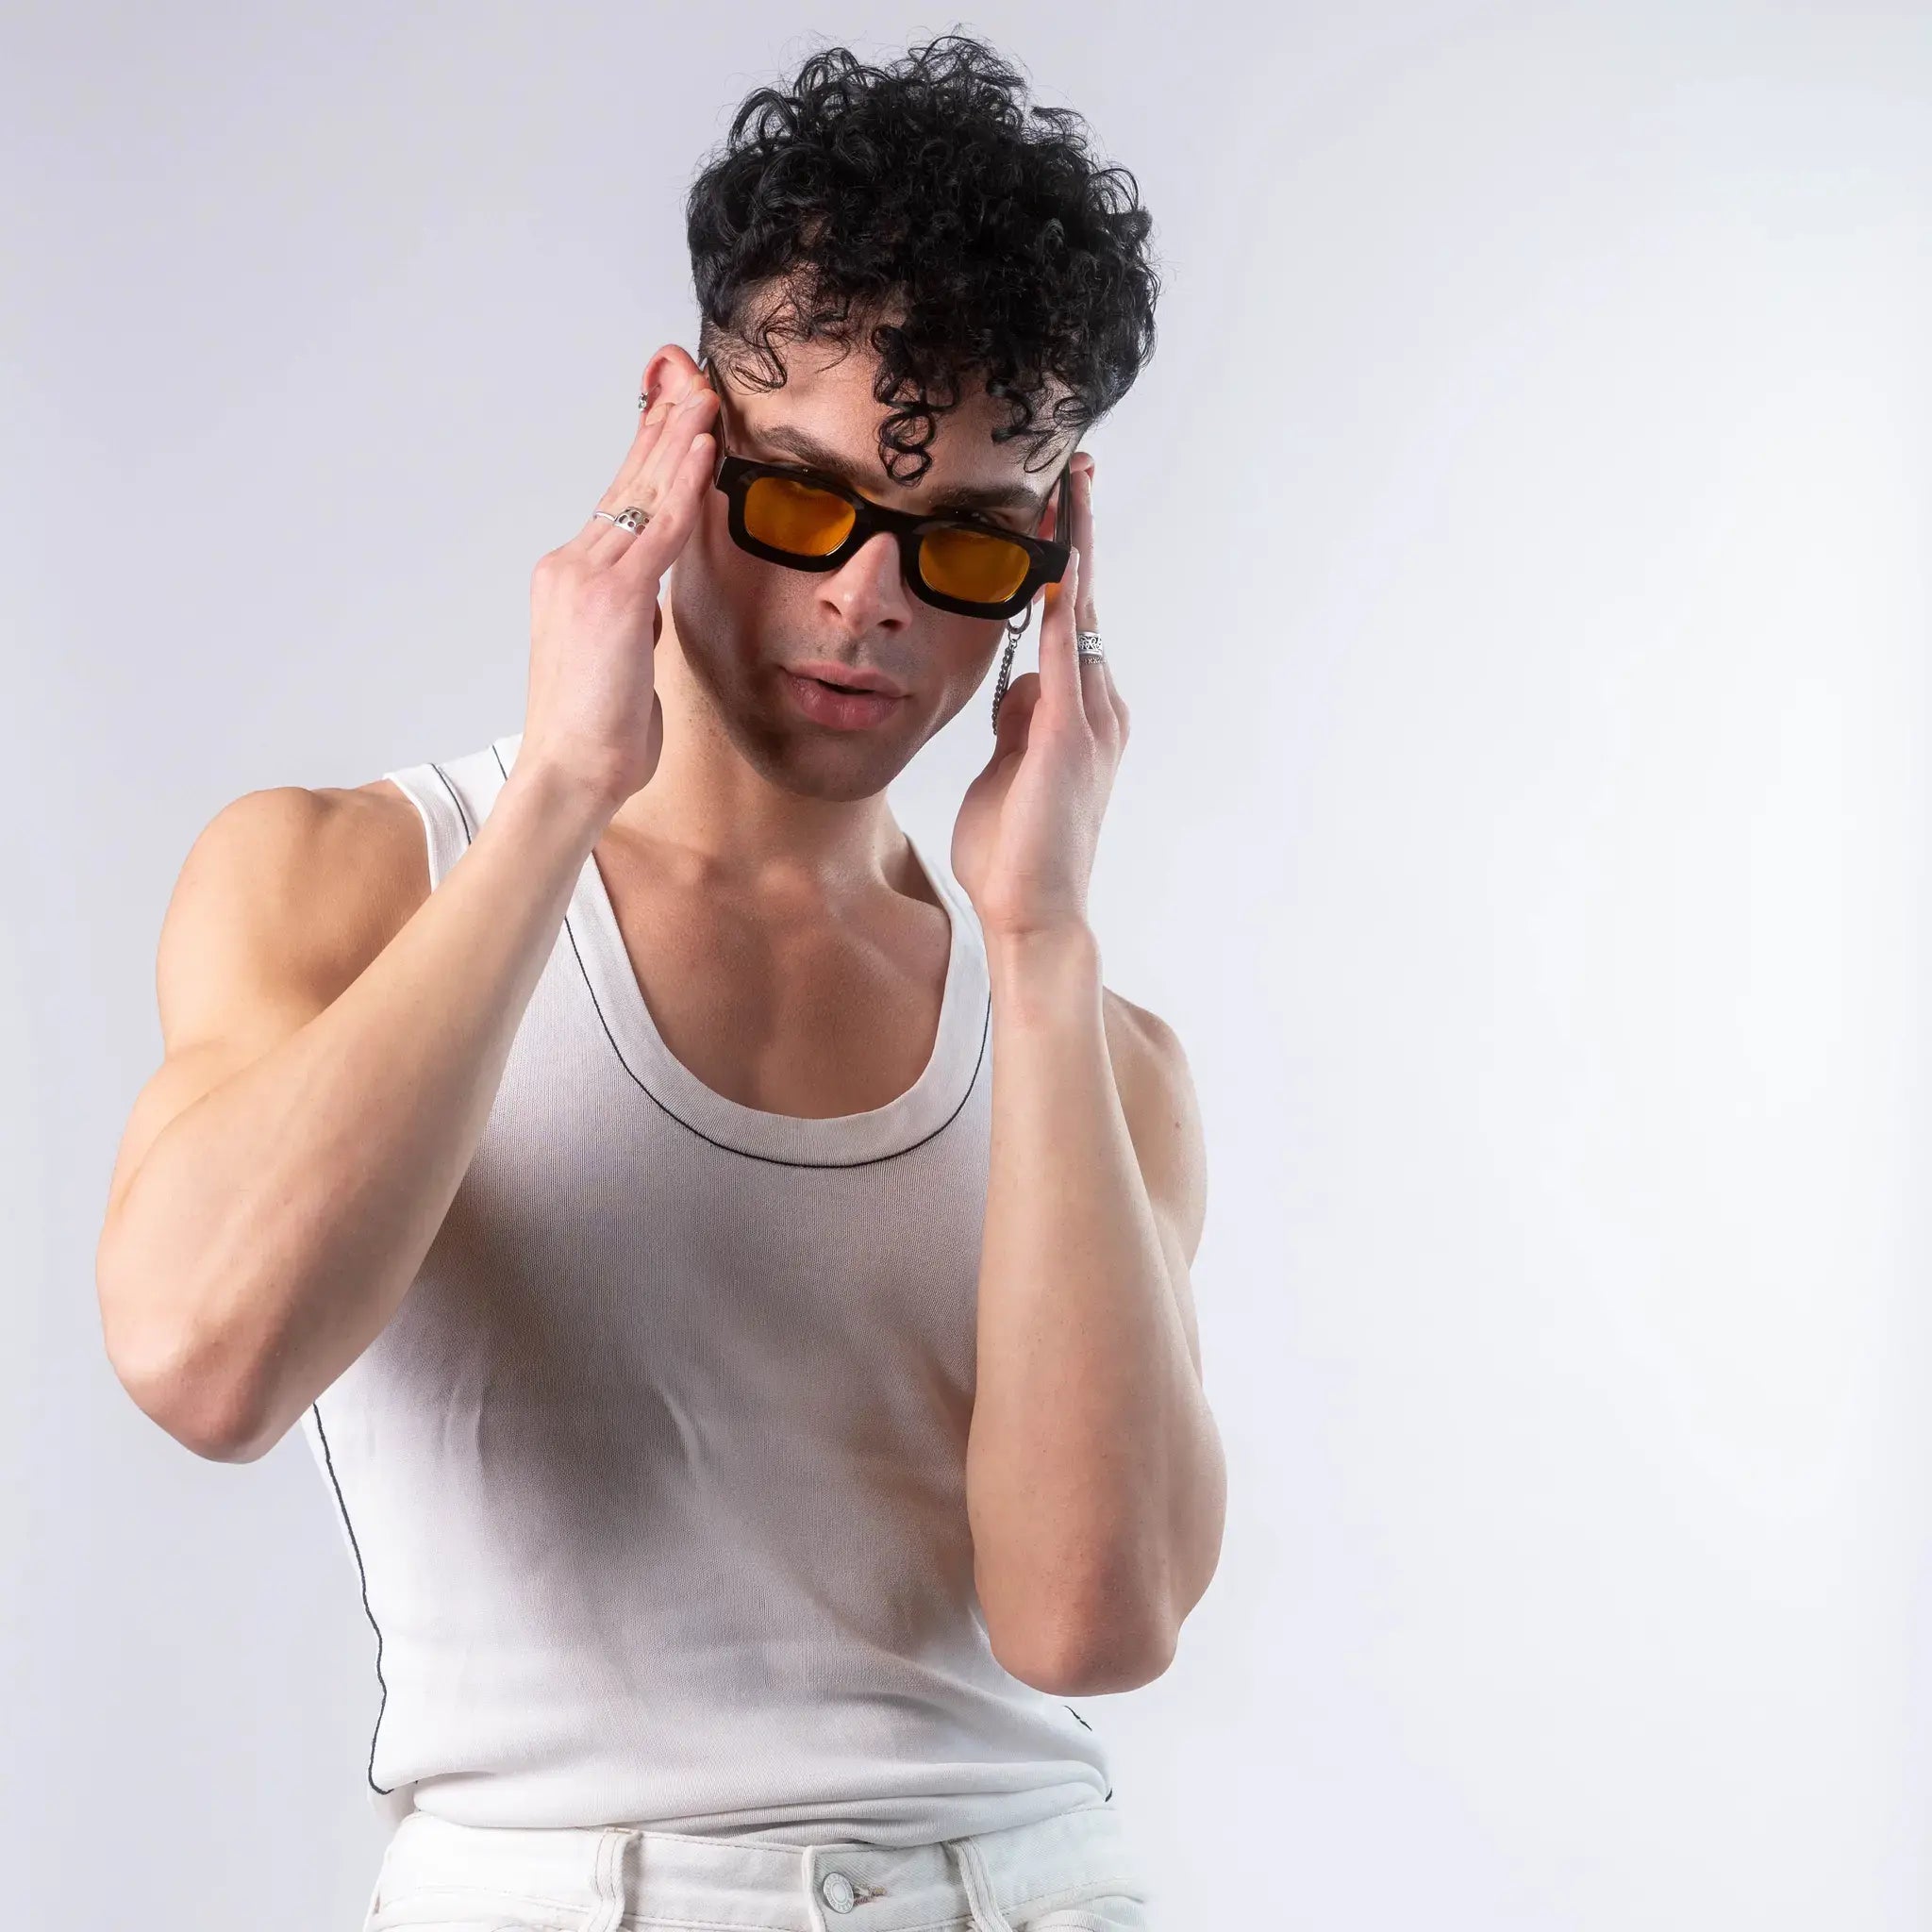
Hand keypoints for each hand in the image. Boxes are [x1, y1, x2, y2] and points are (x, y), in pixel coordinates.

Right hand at [518, 348, 718, 815]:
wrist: (570, 774)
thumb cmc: (596, 735)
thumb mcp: (619, 665)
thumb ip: (632, 624)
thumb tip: (649, 606)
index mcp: (571, 579)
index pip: (618, 502)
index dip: (650, 455)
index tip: (676, 415)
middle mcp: (571, 565)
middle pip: (629, 483)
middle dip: (665, 427)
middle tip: (693, 380)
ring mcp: (588, 578)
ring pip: (645, 495)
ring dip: (680, 440)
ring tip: (706, 396)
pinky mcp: (615, 599)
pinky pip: (660, 530)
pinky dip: (685, 485)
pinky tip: (704, 448)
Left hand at [951, 455, 1126, 940]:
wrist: (1033, 916)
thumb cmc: (1014, 854)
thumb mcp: (1007, 770)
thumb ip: (1018, 723)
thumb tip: (1018, 684)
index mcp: (1079, 715)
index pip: (1075, 621)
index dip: (1066, 561)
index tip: (1057, 505)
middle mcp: (1097, 708)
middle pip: (1090, 601)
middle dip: (1079, 532)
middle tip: (1075, 467)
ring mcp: (1090, 722)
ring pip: (1085, 616)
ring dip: (1074, 551)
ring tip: (1066, 487)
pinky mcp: (1070, 740)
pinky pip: (1067, 658)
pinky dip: (1063, 609)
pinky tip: (1055, 566)